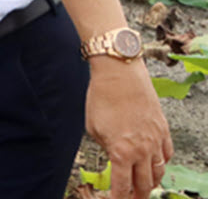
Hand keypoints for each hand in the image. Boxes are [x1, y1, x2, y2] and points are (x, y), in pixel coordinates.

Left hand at [85, 58, 173, 198]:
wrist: (120, 74)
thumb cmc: (102, 97)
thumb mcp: (93, 128)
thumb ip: (104, 147)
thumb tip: (112, 156)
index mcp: (122, 152)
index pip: (122, 186)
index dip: (118, 198)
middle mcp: (143, 150)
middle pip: (143, 184)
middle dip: (136, 195)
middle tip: (130, 198)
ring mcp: (156, 140)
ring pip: (159, 172)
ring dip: (150, 183)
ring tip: (143, 187)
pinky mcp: (163, 130)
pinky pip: (167, 155)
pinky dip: (162, 164)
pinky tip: (155, 165)